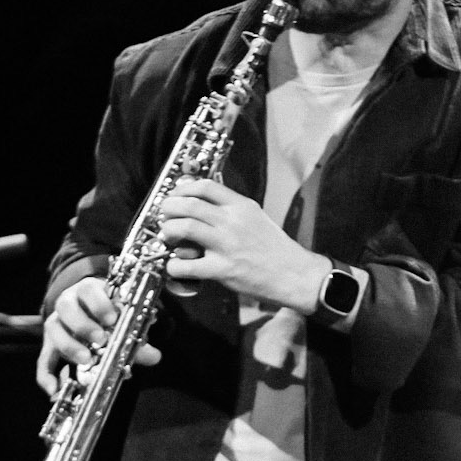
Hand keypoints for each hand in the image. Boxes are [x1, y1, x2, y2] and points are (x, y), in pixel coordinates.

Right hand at [36, 275, 160, 396]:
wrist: (87, 310)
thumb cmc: (108, 313)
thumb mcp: (122, 318)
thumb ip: (136, 335)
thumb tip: (154, 356)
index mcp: (87, 292)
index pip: (89, 290)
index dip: (99, 303)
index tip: (112, 319)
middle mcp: (67, 304)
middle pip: (66, 307)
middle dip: (83, 324)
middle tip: (101, 340)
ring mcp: (56, 324)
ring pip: (53, 329)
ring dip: (69, 345)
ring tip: (86, 359)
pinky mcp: (49, 345)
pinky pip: (43, 360)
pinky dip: (46, 376)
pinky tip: (55, 391)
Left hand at [158, 179, 328, 310]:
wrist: (294, 275)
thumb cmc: (276, 249)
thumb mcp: (256, 218)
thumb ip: (232, 210)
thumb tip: (204, 205)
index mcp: (241, 206)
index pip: (205, 186)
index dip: (183, 188)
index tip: (176, 195)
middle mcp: (232, 222)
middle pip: (189, 204)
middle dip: (169, 208)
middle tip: (166, 216)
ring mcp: (226, 245)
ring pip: (184, 227)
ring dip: (169, 231)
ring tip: (170, 237)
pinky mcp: (222, 270)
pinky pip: (187, 265)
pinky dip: (174, 266)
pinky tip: (175, 267)